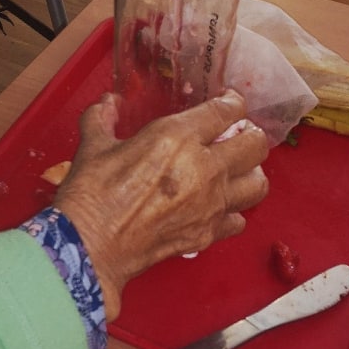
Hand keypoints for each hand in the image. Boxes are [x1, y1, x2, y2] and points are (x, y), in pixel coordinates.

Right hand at [52, 94, 269, 309]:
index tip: (231, 103)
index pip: (226, 111)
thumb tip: (108, 104)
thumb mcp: (93, 145)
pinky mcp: (208, 233)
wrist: (92, 245)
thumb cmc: (91, 194)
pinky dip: (233, 213)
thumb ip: (103, 118)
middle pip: (255, 145)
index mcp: (177, 137)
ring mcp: (211, 204)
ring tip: (237, 171)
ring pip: (258, 185)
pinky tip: (219, 207)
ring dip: (251, 174)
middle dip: (251, 136)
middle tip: (238, 136)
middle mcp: (204, 168)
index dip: (234, 103)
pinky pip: (239, 220)